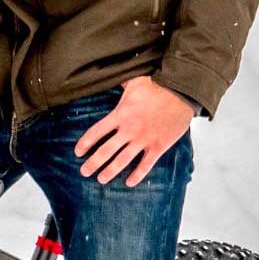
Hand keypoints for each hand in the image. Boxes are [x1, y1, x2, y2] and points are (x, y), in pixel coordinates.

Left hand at [74, 76, 193, 186]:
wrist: (181, 92)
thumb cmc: (156, 84)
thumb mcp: (133, 81)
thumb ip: (119, 84)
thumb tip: (108, 76)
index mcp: (120, 115)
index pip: (96, 132)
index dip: (85, 143)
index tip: (78, 152)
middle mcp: (129, 130)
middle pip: (106, 151)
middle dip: (93, 163)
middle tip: (84, 172)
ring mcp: (144, 139)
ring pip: (122, 161)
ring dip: (110, 171)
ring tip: (101, 179)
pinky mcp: (158, 146)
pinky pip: (145, 165)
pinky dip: (137, 175)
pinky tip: (129, 183)